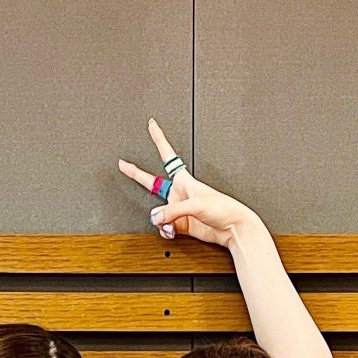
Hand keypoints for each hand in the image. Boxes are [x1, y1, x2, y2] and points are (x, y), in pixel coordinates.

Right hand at [115, 118, 261, 247]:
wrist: (233, 227)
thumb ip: (172, 211)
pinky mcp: (181, 224)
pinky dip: (166, 230)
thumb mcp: (196, 204)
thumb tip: (155, 217)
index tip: (152, 125)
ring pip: (158, 212)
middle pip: (152, 182)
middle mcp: (179, 192)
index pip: (167, 154)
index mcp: (184, 179)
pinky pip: (164, 226)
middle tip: (124, 164)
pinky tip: (172, 231)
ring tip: (170, 224)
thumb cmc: (223, 208)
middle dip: (137, 173)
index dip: (159, 139)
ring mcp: (179, 209)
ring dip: (160, 219)